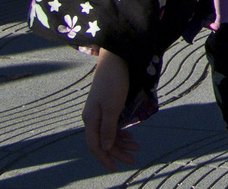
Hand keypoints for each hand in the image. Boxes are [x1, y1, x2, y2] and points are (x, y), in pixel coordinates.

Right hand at [83, 49, 138, 171]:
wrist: (116, 59)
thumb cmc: (114, 83)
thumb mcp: (112, 107)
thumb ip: (109, 128)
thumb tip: (106, 148)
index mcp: (90, 119)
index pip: (95, 146)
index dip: (105, 158)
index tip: (116, 168)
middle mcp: (92, 118)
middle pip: (103, 141)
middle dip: (117, 151)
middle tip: (134, 158)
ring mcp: (100, 112)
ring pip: (109, 133)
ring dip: (121, 142)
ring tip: (136, 147)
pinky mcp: (107, 106)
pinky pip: (112, 125)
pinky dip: (121, 132)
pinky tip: (130, 136)